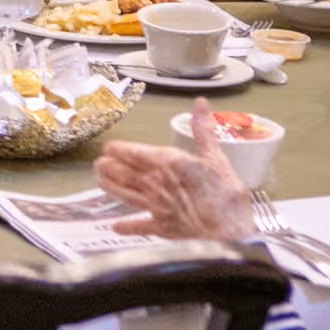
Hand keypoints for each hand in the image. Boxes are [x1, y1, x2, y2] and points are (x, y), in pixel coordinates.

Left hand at [96, 99, 252, 240]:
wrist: (230, 227)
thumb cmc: (225, 190)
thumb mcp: (216, 156)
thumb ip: (203, 129)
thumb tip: (201, 102)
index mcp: (166, 162)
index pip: (133, 153)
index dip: (118, 150)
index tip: (108, 148)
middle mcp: (154, 183)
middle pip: (124, 173)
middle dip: (109, 167)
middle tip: (98, 164)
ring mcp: (155, 206)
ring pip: (126, 195)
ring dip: (111, 188)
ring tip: (100, 182)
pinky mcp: (161, 227)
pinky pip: (140, 226)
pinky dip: (127, 227)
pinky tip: (116, 227)